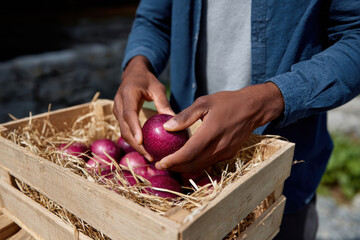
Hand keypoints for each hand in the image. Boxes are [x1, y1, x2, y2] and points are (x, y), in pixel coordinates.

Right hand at [113, 56, 173, 160]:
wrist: (132, 73)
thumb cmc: (147, 80)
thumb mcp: (158, 88)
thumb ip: (163, 103)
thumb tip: (173, 121)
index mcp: (127, 94)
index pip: (129, 114)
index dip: (134, 128)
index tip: (141, 141)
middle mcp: (118, 104)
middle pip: (124, 128)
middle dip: (135, 144)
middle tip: (149, 156)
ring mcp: (116, 110)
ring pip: (123, 131)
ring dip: (135, 145)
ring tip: (149, 156)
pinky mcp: (119, 116)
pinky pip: (125, 130)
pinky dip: (134, 140)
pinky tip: (146, 148)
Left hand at [155, 82, 283, 171]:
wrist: (253, 108)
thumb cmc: (227, 102)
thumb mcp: (204, 103)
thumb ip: (185, 116)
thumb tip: (167, 126)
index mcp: (211, 133)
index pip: (188, 154)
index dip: (172, 161)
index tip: (160, 162)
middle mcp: (219, 147)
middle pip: (192, 165)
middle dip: (175, 167)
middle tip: (161, 164)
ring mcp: (225, 153)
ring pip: (200, 167)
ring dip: (184, 168)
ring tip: (171, 163)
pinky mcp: (228, 154)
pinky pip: (208, 163)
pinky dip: (195, 164)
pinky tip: (187, 158)